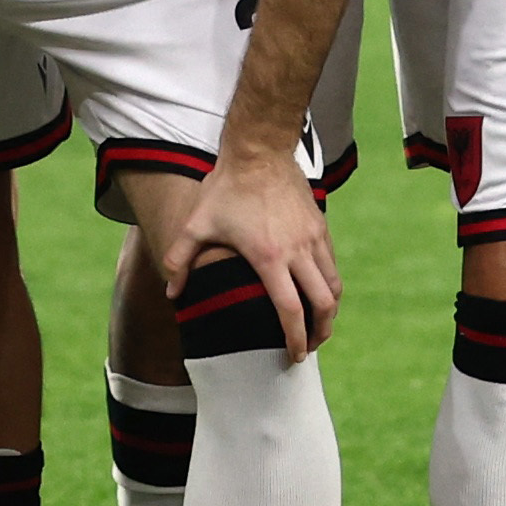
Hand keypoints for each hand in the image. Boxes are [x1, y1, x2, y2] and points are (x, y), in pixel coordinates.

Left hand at [170, 152, 343, 357]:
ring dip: (328, 310)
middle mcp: (298, 250)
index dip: (295, 338)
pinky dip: (328, 284)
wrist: (259, 149)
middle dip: (320, 332)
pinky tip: (317, 290)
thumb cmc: (226, 188)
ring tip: (319, 324)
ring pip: (332, 285)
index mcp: (269, 258)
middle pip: (322, 304)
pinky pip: (331, 264)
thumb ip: (179, 260)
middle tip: (310, 347)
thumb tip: (172, 293)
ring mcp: (313, 237)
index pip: (290, 310)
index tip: (295, 355)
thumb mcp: (197, 223)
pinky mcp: (319, 225)